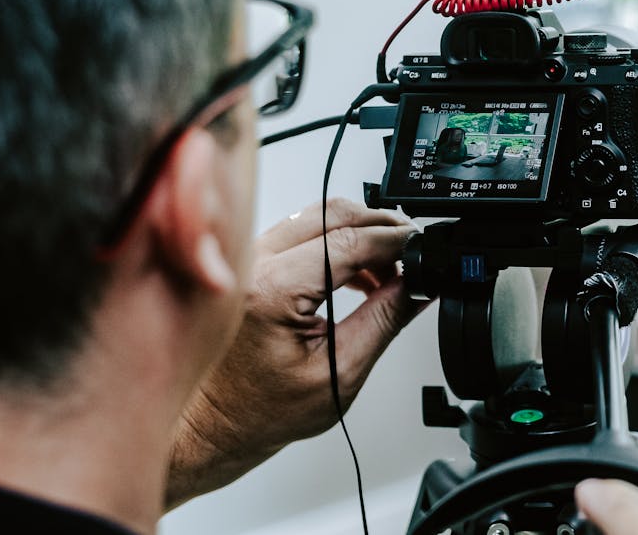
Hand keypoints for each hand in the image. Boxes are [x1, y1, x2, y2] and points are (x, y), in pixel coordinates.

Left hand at [166, 199, 421, 508]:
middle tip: (413, 252)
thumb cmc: (261, 411)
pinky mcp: (250, 260)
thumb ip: (385, 319)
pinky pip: (301, 230)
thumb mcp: (339, 373)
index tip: (423, 247)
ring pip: (317, 215)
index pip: (350, 242)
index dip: (396, 241)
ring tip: (389, 269)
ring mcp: (247, 257)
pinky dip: (338, 241)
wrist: (214, 424)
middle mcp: (252, 264)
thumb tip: (420, 283)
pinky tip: (359, 271)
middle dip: (382, 227)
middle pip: (334, 214)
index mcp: (271, 291)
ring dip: (361, 232)